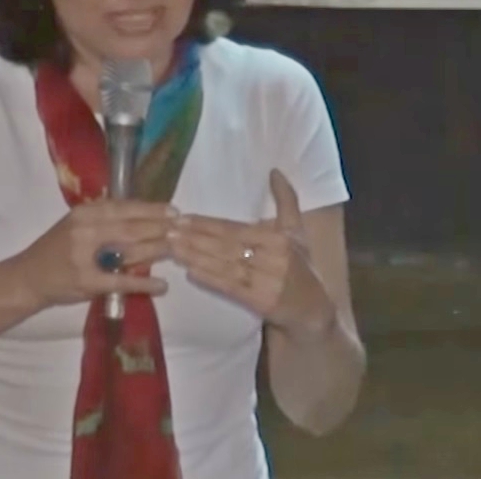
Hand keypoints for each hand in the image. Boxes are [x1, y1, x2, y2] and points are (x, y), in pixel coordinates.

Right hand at [14, 200, 177, 307]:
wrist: (28, 278)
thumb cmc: (56, 249)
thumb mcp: (77, 225)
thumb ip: (106, 219)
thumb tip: (145, 215)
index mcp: (85, 213)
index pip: (125, 207)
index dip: (152, 209)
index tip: (175, 210)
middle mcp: (85, 230)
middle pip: (132, 227)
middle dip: (161, 227)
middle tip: (183, 229)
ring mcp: (85, 256)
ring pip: (130, 250)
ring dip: (157, 250)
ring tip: (179, 250)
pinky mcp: (87, 282)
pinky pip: (122, 281)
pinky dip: (144, 283)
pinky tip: (162, 285)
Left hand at [168, 170, 335, 337]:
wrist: (312, 309)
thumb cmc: (301, 266)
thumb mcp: (297, 231)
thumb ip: (286, 200)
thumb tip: (274, 171)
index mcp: (279, 238)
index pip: (235, 228)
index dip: (207, 224)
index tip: (182, 218)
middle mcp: (273, 257)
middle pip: (226, 245)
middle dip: (195, 238)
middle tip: (168, 231)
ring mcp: (266, 281)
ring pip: (224, 265)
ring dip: (196, 257)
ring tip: (172, 248)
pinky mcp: (260, 302)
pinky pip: (230, 288)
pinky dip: (209, 279)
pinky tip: (190, 272)